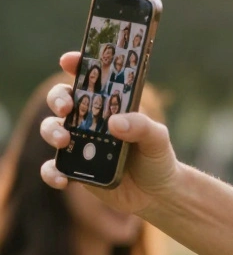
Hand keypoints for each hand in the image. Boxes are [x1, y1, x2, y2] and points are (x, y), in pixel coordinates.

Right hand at [40, 52, 182, 214]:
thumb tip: (114, 123)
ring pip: (52, 129)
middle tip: (66, 107)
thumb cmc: (157, 158)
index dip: (77, 65)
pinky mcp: (74, 169)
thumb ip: (142, 126)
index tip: (69, 60)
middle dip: (58, 98)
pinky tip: (63, 179)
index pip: (89, 79)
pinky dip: (52, 172)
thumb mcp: (158, 139)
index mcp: (110, 106)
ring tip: (64, 141)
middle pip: (62, 100)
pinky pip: (53, 168)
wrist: (157, 194)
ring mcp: (79, 144)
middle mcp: (89, 121)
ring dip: (52, 131)